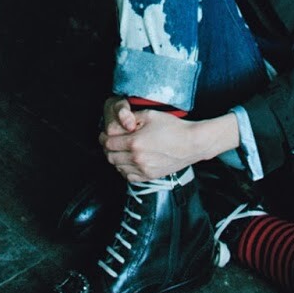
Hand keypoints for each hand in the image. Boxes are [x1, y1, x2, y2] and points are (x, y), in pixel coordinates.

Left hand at [98, 97, 238, 182]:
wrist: (191, 143)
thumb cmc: (173, 127)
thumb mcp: (149, 115)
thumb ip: (130, 118)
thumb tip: (118, 122)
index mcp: (134, 142)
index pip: (108, 143)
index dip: (103, 137)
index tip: (103, 134)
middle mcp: (137, 158)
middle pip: (111, 156)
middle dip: (107, 148)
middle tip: (109, 142)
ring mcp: (143, 169)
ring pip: (118, 168)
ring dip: (115, 159)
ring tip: (119, 151)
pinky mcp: (150, 176)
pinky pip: (129, 177)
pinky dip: (124, 170)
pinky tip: (128, 162)